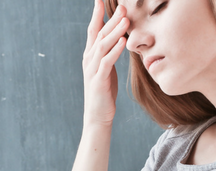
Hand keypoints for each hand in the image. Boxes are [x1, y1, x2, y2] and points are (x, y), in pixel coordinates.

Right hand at [82, 0, 128, 127]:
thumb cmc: (104, 91)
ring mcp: (92, 69)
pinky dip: (115, 51)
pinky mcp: (98, 80)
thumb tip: (118, 38)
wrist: (97, 115)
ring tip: (126, 20)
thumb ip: (109, 53)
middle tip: (122, 6)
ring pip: (102, 46)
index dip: (96, 14)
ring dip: (115, 32)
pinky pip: (107, 62)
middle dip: (110, 19)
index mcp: (90, 55)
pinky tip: (123, 42)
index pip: (93, 29)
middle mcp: (89, 59)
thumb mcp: (106, 68)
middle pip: (99, 34)